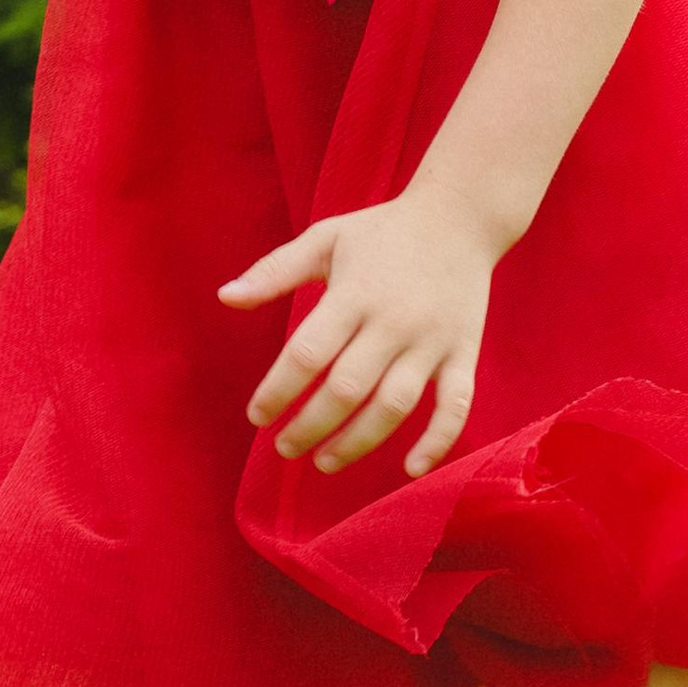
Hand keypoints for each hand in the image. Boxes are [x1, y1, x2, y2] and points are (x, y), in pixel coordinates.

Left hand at [221, 185, 494, 477]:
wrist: (460, 216)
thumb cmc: (382, 231)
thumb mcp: (325, 239)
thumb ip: (274, 271)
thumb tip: (224, 298)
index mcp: (355, 293)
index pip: (307, 353)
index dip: (277, 391)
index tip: (257, 416)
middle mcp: (393, 322)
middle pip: (346, 389)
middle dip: (309, 426)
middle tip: (284, 448)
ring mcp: (432, 341)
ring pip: (394, 406)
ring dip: (357, 442)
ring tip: (324, 461)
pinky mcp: (463, 353)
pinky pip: (456, 405)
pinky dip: (438, 441)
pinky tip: (410, 469)